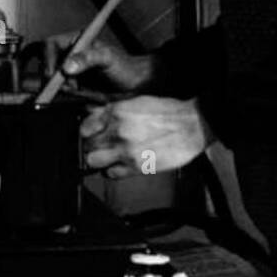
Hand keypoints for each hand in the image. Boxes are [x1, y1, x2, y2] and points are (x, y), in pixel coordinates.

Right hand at [55, 33, 157, 95]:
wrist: (133, 85)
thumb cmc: (123, 66)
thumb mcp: (107, 58)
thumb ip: (88, 59)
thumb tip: (66, 67)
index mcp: (75, 40)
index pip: (49, 44)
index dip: (47, 58)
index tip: (53, 74)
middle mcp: (68, 54)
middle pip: (45, 62)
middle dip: (51, 76)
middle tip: (65, 85)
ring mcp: (68, 72)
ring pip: (50, 80)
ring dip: (60, 87)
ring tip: (78, 89)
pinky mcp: (71, 87)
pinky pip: (59, 92)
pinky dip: (65, 95)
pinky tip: (79, 94)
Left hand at [80, 96, 214, 179]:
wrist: (192, 125)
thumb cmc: (168, 113)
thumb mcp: (137, 102)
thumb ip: (114, 110)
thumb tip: (96, 116)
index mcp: (117, 111)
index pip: (85, 126)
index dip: (87, 132)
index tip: (91, 134)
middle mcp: (118, 130)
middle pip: (87, 145)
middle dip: (92, 146)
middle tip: (102, 146)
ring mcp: (125, 150)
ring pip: (93, 161)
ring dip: (99, 160)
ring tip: (108, 157)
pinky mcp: (136, 166)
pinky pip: (111, 174)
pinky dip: (113, 171)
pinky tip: (121, 165)